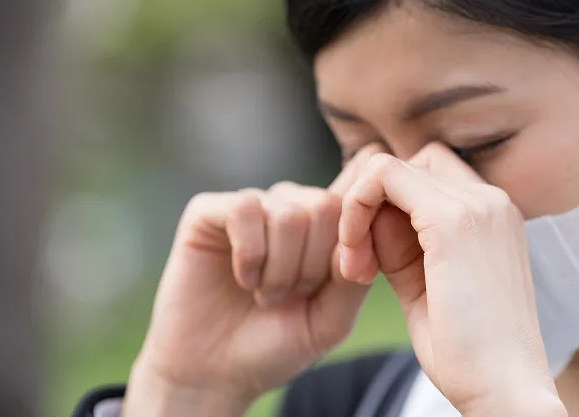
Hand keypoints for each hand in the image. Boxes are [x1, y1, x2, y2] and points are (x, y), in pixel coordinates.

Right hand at [123, 144, 385, 416]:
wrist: (215, 372)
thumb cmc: (275, 345)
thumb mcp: (330, 320)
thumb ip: (354, 277)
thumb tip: (369, 227)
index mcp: (320, 228)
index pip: (353, 205)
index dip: (347, 245)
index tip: (326, 289)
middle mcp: (287, 208)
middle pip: (324, 207)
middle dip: (312, 266)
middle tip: (290, 297)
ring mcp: (250, 206)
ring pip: (287, 213)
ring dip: (279, 269)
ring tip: (264, 294)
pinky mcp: (209, 211)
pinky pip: (244, 208)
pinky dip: (249, 254)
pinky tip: (243, 278)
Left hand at [339, 144, 566, 415]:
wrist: (502, 389)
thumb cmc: (463, 346)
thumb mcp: (424, 280)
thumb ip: (400, 240)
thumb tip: (367, 211)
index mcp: (489, 214)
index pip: (422, 175)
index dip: (384, 207)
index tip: (367, 260)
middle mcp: (489, 199)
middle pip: (405, 167)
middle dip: (369, 205)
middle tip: (358, 262)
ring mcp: (476, 205)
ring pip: (388, 168)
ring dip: (358, 210)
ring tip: (359, 269)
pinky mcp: (453, 221)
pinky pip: (383, 177)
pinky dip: (356, 210)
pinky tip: (358, 263)